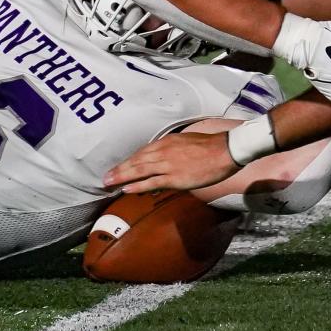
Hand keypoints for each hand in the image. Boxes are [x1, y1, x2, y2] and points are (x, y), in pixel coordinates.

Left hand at [104, 130, 236, 193]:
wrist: (224, 151)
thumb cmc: (209, 147)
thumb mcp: (187, 142)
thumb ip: (174, 149)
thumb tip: (165, 158)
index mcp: (167, 141)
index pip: (143, 151)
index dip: (129, 160)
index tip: (119, 166)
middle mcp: (164, 151)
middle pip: (137, 160)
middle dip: (120, 168)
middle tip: (105, 177)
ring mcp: (168, 164)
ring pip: (140, 170)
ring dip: (122, 176)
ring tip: (109, 182)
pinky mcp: (175, 177)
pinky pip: (152, 181)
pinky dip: (137, 185)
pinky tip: (126, 189)